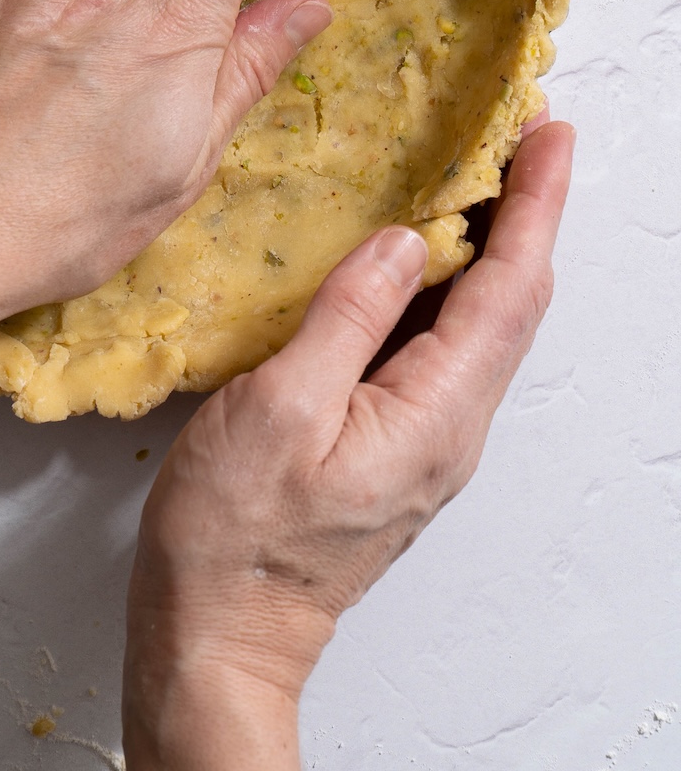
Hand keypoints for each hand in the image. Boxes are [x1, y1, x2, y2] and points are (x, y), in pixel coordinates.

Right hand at [122, 119, 574, 770]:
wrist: (222, 638)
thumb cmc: (236, 536)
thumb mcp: (277, 410)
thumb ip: (347, 319)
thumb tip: (402, 243)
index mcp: (433, 415)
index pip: (509, 291)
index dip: (534, 204)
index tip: (547, 132)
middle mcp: (449, 429)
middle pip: (510, 305)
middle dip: (525, 213)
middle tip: (518, 135)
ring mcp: (425, 442)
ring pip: (478, 326)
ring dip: (489, 246)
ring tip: (476, 176)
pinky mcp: (393, 447)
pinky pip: (439, 350)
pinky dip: (444, 288)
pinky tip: (413, 259)